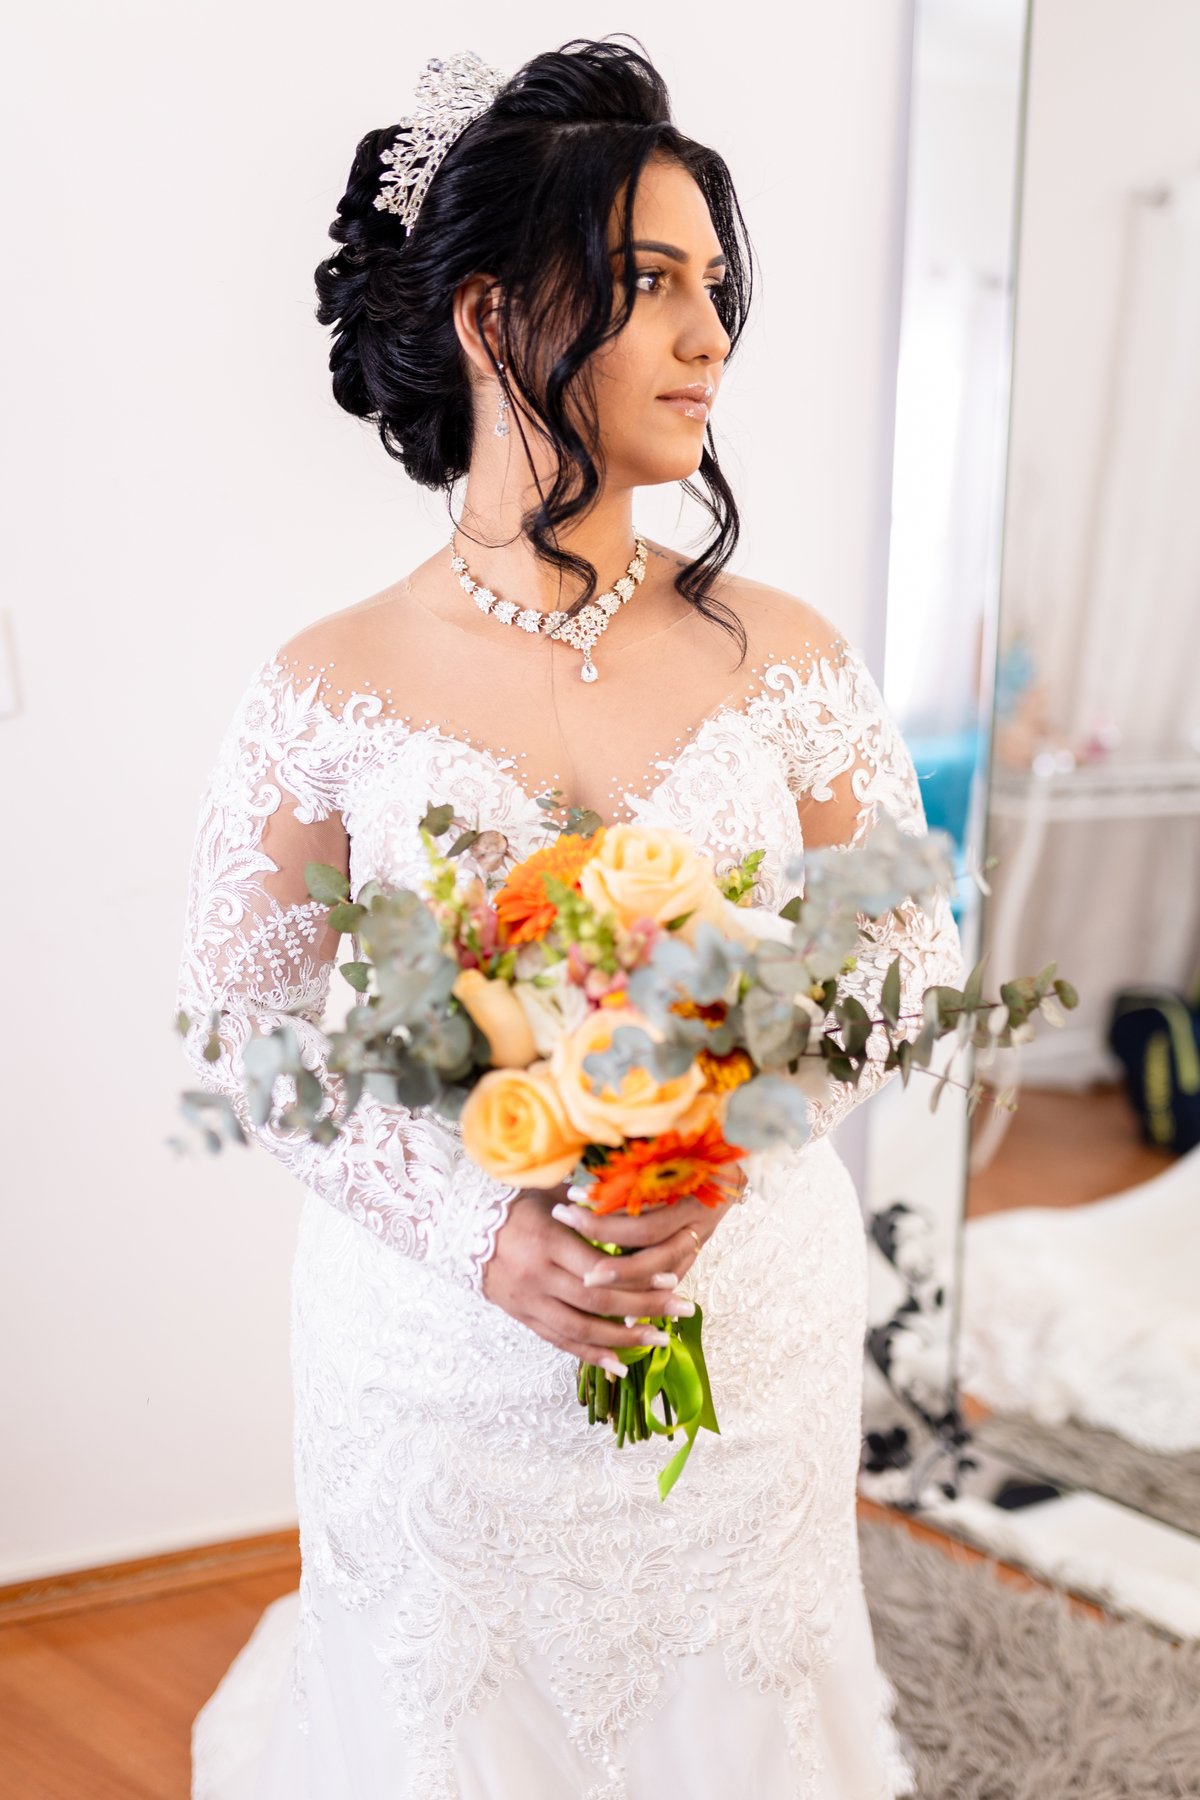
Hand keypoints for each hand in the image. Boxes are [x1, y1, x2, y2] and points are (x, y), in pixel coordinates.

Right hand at [482, 1184, 733, 1376]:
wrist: (458, 1227)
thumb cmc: (512, 1203)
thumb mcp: (548, 1193)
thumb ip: (588, 1202)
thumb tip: (634, 1197)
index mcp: (548, 1241)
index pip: (600, 1268)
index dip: (638, 1277)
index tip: (673, 1278)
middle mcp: (538, 1276)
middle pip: (598, 1302)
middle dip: (645, 1308)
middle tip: (683, 1309)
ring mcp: (529, 1301)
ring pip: (581, 1330)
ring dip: (624, 1339)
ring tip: (660, 1340)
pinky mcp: (522, 1316)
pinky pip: (559, 1342)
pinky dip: (589, 1355)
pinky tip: (618, 1364)